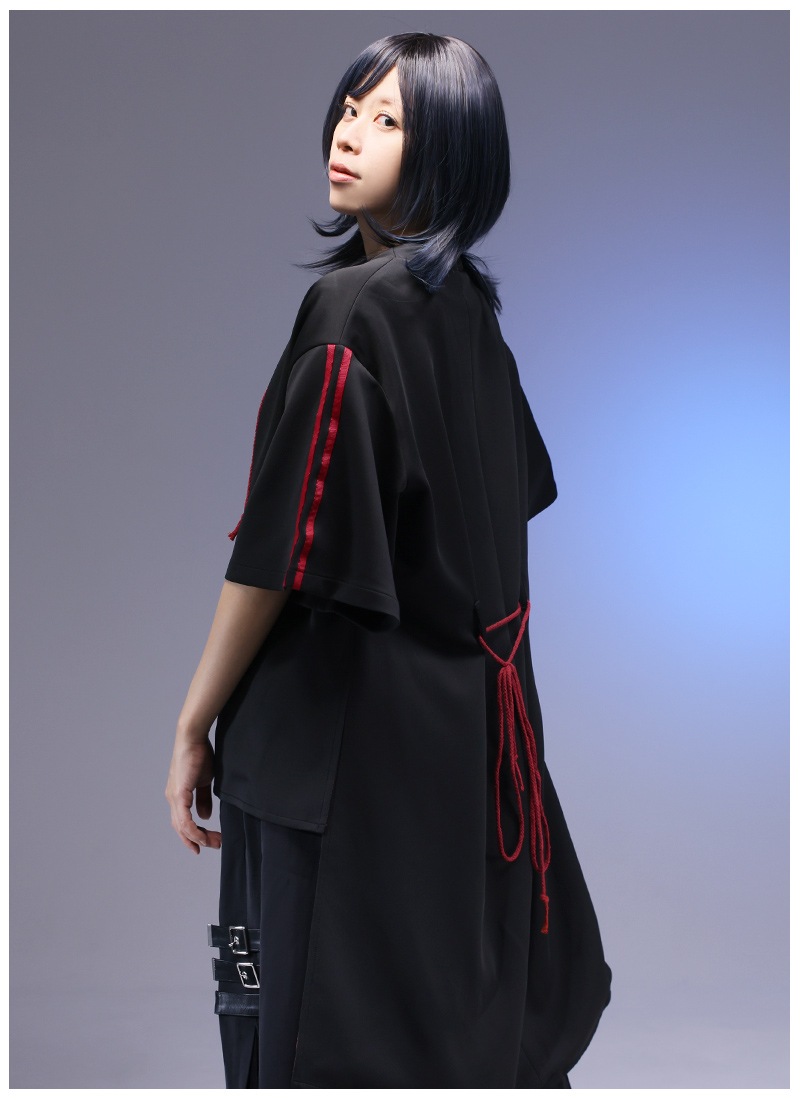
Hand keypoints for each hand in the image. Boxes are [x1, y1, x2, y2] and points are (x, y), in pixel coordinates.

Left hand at [165, 736, 222, 853]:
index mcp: (178, 795)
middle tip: (215, 844)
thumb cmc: (199, 754)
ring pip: (183, 827)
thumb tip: (204, 816)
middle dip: (198, 840)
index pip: (183, 822)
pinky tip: (202, 835)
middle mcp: (173, 799)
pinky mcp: (179, 794)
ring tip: (214, 841)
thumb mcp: (204, 780)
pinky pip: (184, 819)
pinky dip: (193, 830)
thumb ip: (203, 799)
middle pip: (182, 828)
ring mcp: (174, 797)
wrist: (193, 738)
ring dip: (198, 837)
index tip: (206, 843)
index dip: (192, 835)